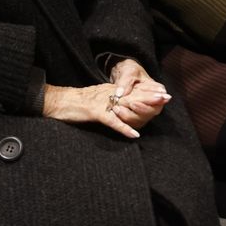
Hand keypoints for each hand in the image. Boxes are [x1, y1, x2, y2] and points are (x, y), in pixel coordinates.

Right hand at [43, 75, 168, 138]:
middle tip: (167, 97)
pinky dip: (124, 127)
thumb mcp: (97, 99)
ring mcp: (103, 103)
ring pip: (126, 104)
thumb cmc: (76, 103)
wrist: (58, 101)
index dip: (148, 91)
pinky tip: (134, 134)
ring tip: (158, 109)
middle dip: (151, 96)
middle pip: (134, 95)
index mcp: (110, 92)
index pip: (133, 90)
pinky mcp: (95, 112)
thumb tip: (123, 107)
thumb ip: (110, 102)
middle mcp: (109, 95)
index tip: (163, 92)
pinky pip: (112, 121)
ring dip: (142, 107)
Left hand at [105, 59, 171, 130]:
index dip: (150, 102)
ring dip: (130, 115)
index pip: (158, 99)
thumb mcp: (129, 71)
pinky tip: (116, 111)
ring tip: (117, 108)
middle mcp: (153, 102)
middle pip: (152, 112)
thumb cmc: (129, 70)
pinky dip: (124, 119)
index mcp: (157, 89)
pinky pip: (132, 122)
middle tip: (129, 104)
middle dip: (140, 110)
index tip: (136, 102)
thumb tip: (120, 94)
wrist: (122, 74)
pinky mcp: (136, 115)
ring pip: (141, 119)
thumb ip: (126, 82)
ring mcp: (145, 110)